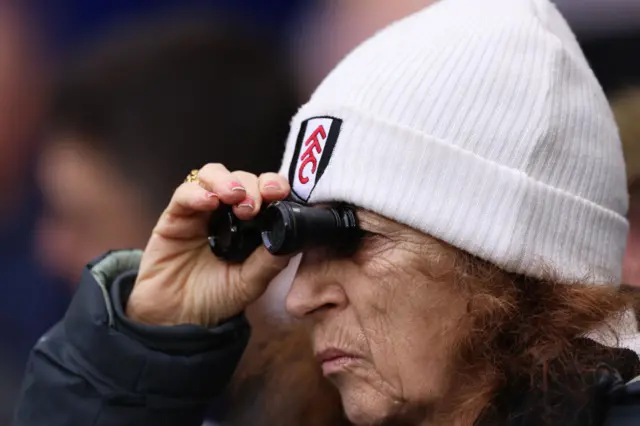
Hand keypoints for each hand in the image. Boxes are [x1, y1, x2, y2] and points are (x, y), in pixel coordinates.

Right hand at [126, 164, 291, 326]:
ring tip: (234, 197)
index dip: (273, 184)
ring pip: (212, 175)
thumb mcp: (250, 283)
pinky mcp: (174, 217)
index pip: (265, 191)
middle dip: (251, 185)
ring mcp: (200, 212)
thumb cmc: (216, 299)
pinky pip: (183, 194)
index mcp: (250, 224)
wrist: (178, 319)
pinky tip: (208, 202)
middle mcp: (226, 212)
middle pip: (241, 178)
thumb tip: (295, 237)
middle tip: (253, 207)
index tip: (280, 192)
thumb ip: (270, 261)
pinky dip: (197, 193)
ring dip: (226, 180)